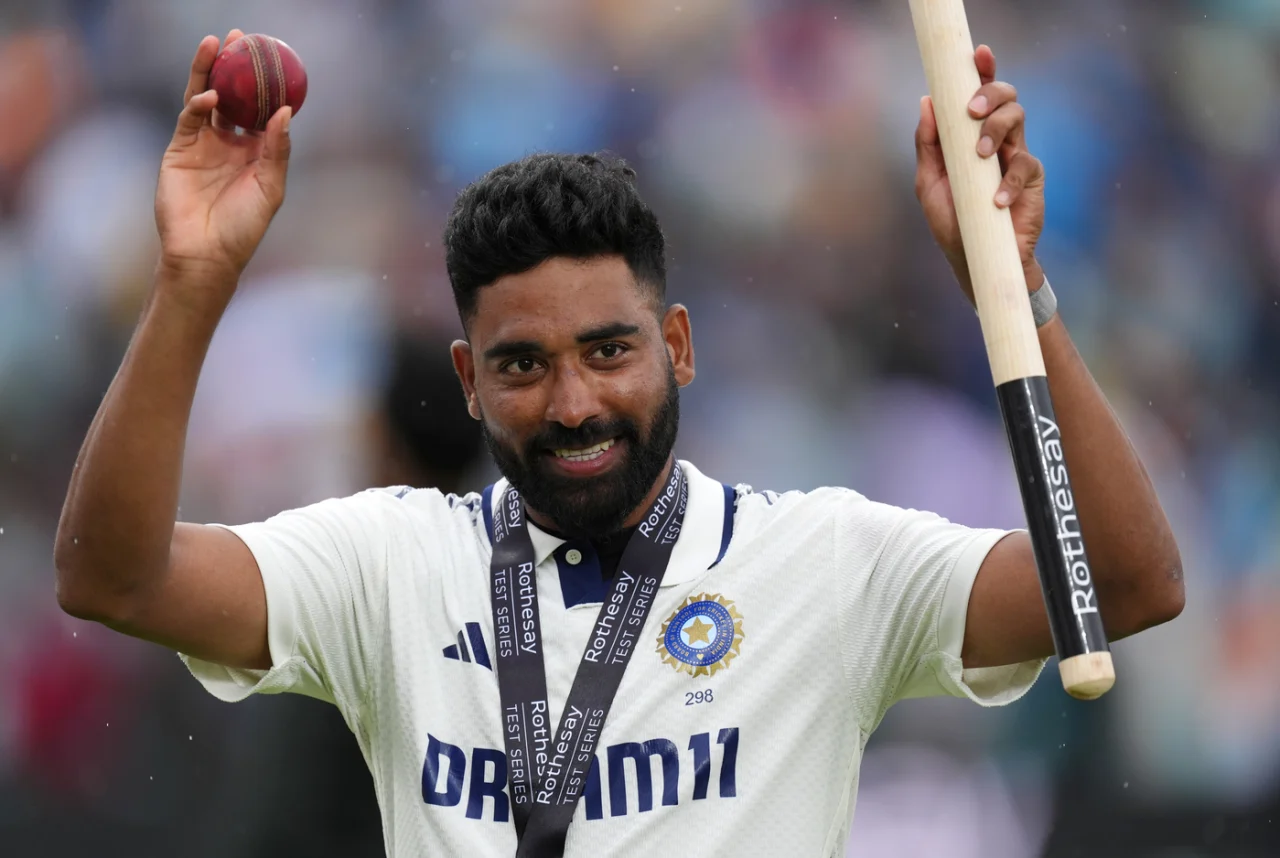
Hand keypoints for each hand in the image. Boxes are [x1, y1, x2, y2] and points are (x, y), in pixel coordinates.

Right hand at [155, 30, 292, 291]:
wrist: (207, 253)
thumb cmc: (244, 227)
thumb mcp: (270, 188)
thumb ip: (276, 150)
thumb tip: (285, 111)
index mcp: (253, 152)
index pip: (258, 109)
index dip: (263, 83)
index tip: (271, 57)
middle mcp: (227, 143)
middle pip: (230, 95)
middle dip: (232, 66)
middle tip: (239, 37)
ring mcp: (201, 144)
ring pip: (204, 98)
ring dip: (208, 71)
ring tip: (214, 44)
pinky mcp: (179, 150)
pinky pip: (189, 119)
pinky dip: (198, 104)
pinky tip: (211, 95)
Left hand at [915, 45, 1044, 303]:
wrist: (977, 261)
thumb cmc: (953, 221)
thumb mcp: (929, 184)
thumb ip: (928, 145)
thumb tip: (927, 102)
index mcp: (970, 136)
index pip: (979, 95)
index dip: (982, 70)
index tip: (978, 54)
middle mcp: (996, 139)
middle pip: (1005, 96)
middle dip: (990, 94)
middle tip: (972, 111)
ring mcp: (1016, 156)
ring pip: (1017, 117)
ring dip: (995, 129)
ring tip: (981, 155)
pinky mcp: (1032, 180)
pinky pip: (1025, 165)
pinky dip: (1007, 182)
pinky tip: (995, 201)